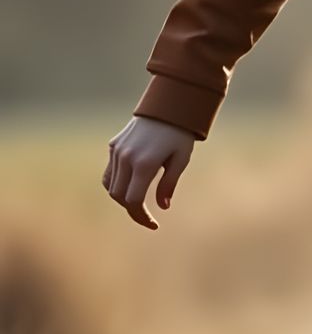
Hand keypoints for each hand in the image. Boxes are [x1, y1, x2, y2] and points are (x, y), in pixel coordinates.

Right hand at [102, 115, 195, 229]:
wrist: (167, 108)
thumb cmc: (179, 135)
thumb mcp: (181, 160)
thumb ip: (169, 184)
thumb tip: (162, 206)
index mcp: (144, 164)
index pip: (133, 200)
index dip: (141, 217)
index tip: (154, 225)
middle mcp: (126, 158)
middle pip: (119, 196)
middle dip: (132, 210)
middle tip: (147, 217)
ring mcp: (117, 152)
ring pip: (110, 186)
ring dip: (123, 198)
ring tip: (140, 203)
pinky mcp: (113, 146)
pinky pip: (109, 173)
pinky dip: (116, 184)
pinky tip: (130, 188)